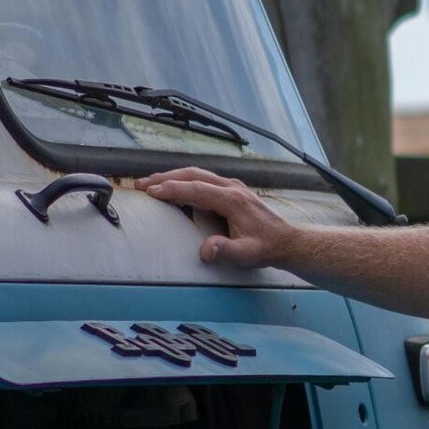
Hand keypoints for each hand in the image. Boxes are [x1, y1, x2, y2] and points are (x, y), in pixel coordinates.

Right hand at [137, 168, 294, 269]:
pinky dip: (184, 180)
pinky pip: (204, 179)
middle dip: (165, 178)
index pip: (196, 189)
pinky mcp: (232, 190)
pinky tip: (174, 187)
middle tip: (141, 184)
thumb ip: (226, 251)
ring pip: (197, 174)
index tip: (151, 192)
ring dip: (173, 177)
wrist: (287, 241)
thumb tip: (206, 250)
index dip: (172, 189)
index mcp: (232, 199)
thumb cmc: (267, 248)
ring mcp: (232, 187)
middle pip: (193, 175)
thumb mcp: (247, 254)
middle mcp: (232, 187)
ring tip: (150, 183)